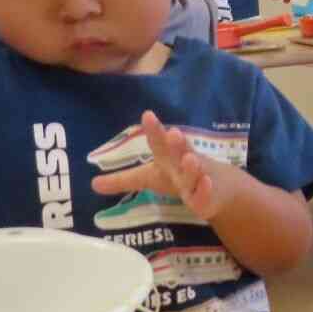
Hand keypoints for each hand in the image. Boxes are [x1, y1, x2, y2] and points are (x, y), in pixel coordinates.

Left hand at [90, 111, 225, 222]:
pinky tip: (206, 183)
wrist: (219, 187)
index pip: (158, 141)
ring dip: (193, 166)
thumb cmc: (178, 177)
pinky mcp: (208, 197)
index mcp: (167, 157)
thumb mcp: (150, 177)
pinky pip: (207, 194)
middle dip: (176, 144)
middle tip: (173, 133)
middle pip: (180, 152)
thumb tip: (93, 184)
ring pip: (196, 172)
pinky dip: (206, 189)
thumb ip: (123, 180)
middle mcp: (183, 163)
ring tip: (190, 159)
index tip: (148, 114)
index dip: (153, 129)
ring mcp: (198, 178)